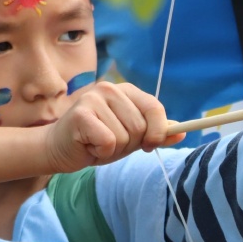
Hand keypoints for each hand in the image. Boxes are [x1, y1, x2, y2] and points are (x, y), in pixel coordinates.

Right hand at [43, 82, 185, 172]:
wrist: (59, 148)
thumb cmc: (96, 141)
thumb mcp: (131, 138)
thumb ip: (155, 133)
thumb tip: (183, 133)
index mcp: (126, 91)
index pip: (155, 108)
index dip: (158, 131)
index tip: (150, 144)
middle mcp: (110, 89)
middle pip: (140, 127)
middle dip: (130, 144)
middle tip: (110, 143)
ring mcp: (94, 99)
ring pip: (125, 137)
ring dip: (114, 150)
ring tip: (97, 143)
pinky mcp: (81, 114)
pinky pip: (108, 142)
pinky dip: (101, 152)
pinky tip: (88, 145)